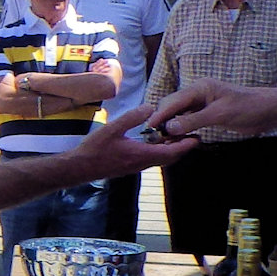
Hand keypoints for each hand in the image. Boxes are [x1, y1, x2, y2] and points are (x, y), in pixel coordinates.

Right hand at [70, 103, 196, 175]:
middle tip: (192, 136)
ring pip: (161, 159)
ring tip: (177, 137)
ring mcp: (136, 166)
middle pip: (169, 158)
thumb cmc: (94, 149)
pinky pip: (152, 159)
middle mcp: (142, 163)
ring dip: (171, 150)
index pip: (170, 152)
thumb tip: (150, 107)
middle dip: (182, 148)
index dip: (185, 145)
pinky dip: (160, 151)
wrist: (80, 167)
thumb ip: (132, 117)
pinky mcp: (130, 166)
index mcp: (141, 154)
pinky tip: (155, 142)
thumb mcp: (112, 128)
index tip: (197, 138)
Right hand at [146, 79, 268, 139]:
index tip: (148, 128)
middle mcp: (198, 94)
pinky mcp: (208, 113)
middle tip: (152, 136)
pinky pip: (188, 120)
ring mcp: (202, 104)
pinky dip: (181, 129)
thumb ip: (194, 120)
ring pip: (179, 114)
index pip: (172, 101)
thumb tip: (169, 127)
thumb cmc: (248, 108)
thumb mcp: (220, 114)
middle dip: (161, 120)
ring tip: (161, 140)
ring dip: (170, 126)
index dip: (159, 115)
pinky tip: (176, 138)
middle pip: (172, 107)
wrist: (269, 111)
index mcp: (199, 88)